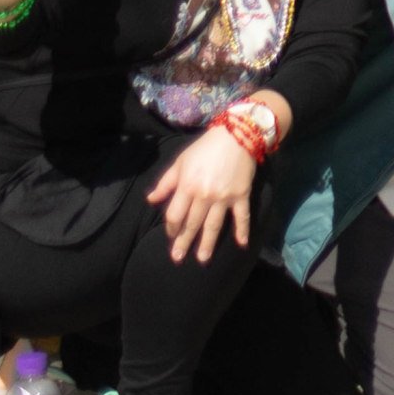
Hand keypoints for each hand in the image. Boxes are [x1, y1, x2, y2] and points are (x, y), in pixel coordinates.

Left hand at [147, 126, 256, 263]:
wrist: (237, 135)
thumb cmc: (204, 148)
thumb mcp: (180, 162)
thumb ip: (166, 183)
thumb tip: (151, 200)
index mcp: (187, 187)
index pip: (175, 215)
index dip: (171, 228)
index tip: (171, 236)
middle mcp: (204, 195)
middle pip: (191, 224)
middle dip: (184, 242)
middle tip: (177, 259)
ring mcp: (224, 197)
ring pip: (213, 225)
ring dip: (207, 244)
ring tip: (202, 260)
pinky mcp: (241, 195)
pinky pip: (242, 216)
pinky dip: (242, 230)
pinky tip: (241, 244)